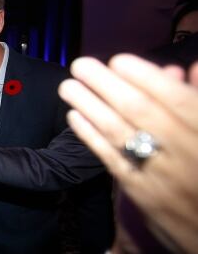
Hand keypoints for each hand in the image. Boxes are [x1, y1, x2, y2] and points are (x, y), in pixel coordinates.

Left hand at [58, 55, 197, 253]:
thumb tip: (190, 66)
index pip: (177, 101)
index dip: (146, 78)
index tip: (119, 60)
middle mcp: (187, 154)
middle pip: (142, 113)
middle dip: (108, 86)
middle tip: (80, 65)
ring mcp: (162, 175)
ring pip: (122, 135)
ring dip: (91, 107)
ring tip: (68, 86)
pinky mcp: (142, 193)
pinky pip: (112, 160)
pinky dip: (92, 136)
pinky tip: (74, 116)